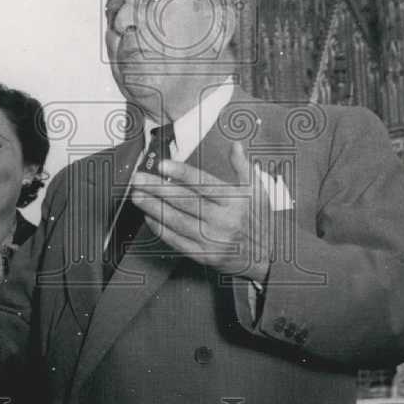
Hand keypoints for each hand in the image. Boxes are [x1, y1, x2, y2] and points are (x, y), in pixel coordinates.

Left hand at [131, 141, 271, 284]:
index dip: (182, 173)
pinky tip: (148, 217)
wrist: (267, 258)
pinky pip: (177, 241)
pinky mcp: (204, 256)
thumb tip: (235, 145)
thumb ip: (243, 167)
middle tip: (139, 179)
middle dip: (159, 189)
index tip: (163, 165)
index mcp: (236, 202)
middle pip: (185, 202)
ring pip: (177, 222)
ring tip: (137, 195)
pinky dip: (160, 229)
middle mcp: (223, 221)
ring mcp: (212, 241)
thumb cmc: (259, 221)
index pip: (204, 184)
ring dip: (153, 207)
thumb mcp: (258, 191)